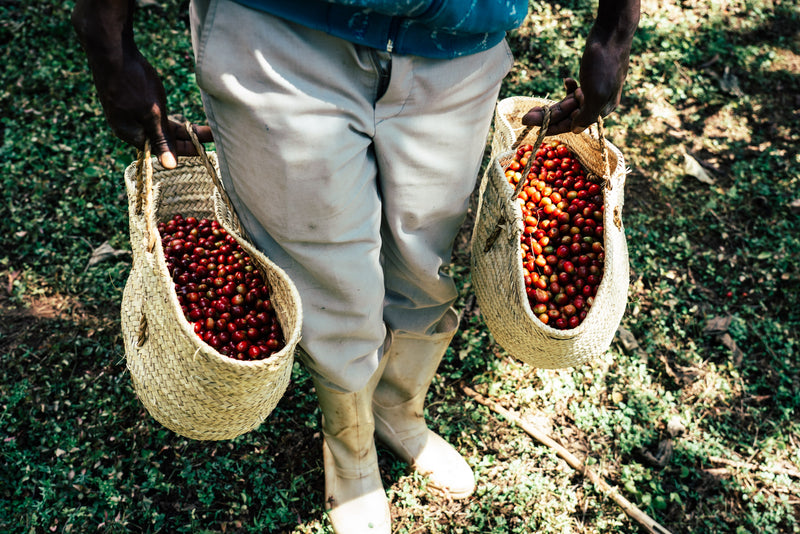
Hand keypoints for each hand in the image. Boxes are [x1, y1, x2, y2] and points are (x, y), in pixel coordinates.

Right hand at [91, 50, 212, 167]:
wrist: (111, 50)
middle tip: (212, 134)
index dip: (187, 149)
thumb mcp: (152, 114)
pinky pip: (155, 116)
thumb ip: (161, 139)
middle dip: (189, 138)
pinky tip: (183, 120)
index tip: (206, 148)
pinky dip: (170, 119)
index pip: (164, 150)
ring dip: (182, 129)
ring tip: (204, 129)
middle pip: (165, 139)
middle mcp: (130, 128)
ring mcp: (130, 114)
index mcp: (132, 135)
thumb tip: (170, 166)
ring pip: (161, 127)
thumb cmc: (132, 82)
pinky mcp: (132, 102)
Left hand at [522, 1, 637, 134]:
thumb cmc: (604, 65)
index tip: (534, 129)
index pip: (573, 124)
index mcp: (601, 109)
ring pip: (568, 104)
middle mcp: (598, 103)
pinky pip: (575, 90)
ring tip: (533, 108)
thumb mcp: (596, 94)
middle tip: (525, 118)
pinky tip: (567, 80)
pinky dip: (569, 88)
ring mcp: (594, 90)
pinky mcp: (590, 78)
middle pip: (567, 115)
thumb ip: (587, 115)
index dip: (553, 127)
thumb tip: (576, 131)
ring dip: (552, 106)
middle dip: (547, 117)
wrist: (611, 34)